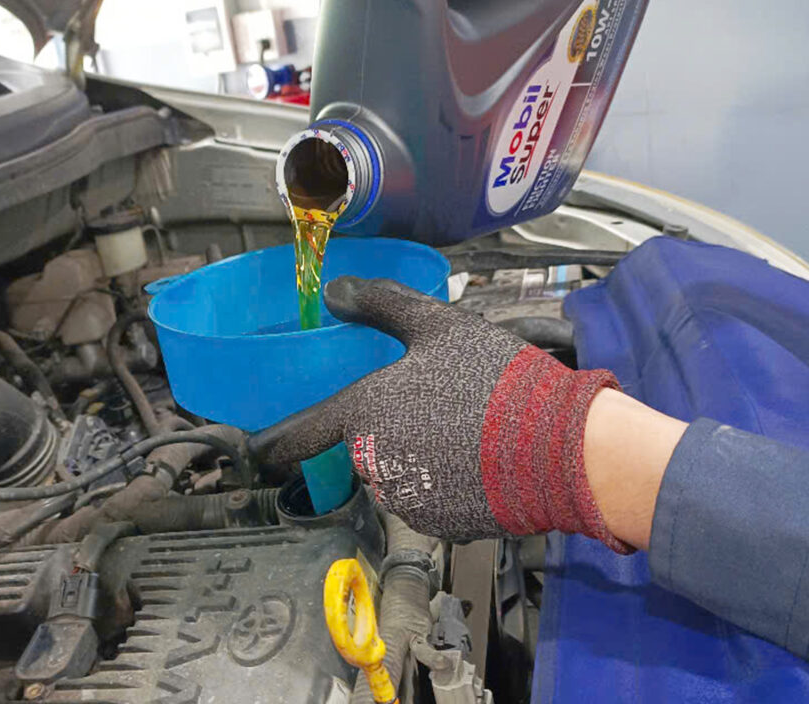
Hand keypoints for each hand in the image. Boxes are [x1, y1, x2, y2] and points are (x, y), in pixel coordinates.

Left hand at [259, 277, 627, 548]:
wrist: (562, 447)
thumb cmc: (496, 380)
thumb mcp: (437, 325)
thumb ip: (379, 305)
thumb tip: (334, 292)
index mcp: (364, 413)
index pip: (300, 435)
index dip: (274, 443)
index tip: (257, 450)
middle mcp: (375, 463)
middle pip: (360, 449)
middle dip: (385, 430)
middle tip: (433, 406)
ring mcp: (408, 499)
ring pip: (395, 474)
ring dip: (415, 456)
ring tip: (462, 427)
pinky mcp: (442, 527)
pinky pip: (428, 499)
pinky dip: (442, 482)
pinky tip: (475, 458)